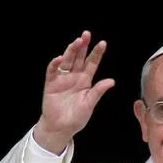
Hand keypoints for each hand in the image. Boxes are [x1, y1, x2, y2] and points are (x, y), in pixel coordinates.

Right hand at [33, 31, 115, 154]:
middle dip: (83, 46)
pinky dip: (55, 64)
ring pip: (67, 61)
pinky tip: (60, 58)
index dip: (97, 53)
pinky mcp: (51, 84)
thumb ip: (98, 91)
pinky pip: (52, 71)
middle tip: (87, 34)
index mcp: (85, 81)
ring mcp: (62, 79)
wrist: (60, 128)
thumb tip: (111, 81)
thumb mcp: (89, 104)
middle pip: (79, 58)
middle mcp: (74, 77)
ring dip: (71, 51)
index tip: (103, 43)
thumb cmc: (76, 118)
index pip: (92, 63)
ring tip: (77, 42)